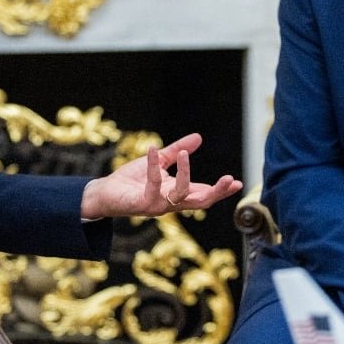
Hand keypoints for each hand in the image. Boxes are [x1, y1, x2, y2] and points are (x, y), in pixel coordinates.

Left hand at [79, 133, 241, 218]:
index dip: (221, 190)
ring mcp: (158, 205)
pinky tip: (153, 149)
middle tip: (230, 179)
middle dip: (217, 192)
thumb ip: (178, 150)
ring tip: (182, 154)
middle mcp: (171, 202)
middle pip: (201, 202)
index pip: (204, 193)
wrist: (105, 192)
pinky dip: (153, 165)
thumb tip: (198, 137)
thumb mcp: (158, 162)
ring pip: (181, 195)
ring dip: (185, 174)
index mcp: (177, 194)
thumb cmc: (132, 180)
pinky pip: (153, 184)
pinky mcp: (142, 204)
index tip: (238, 183)